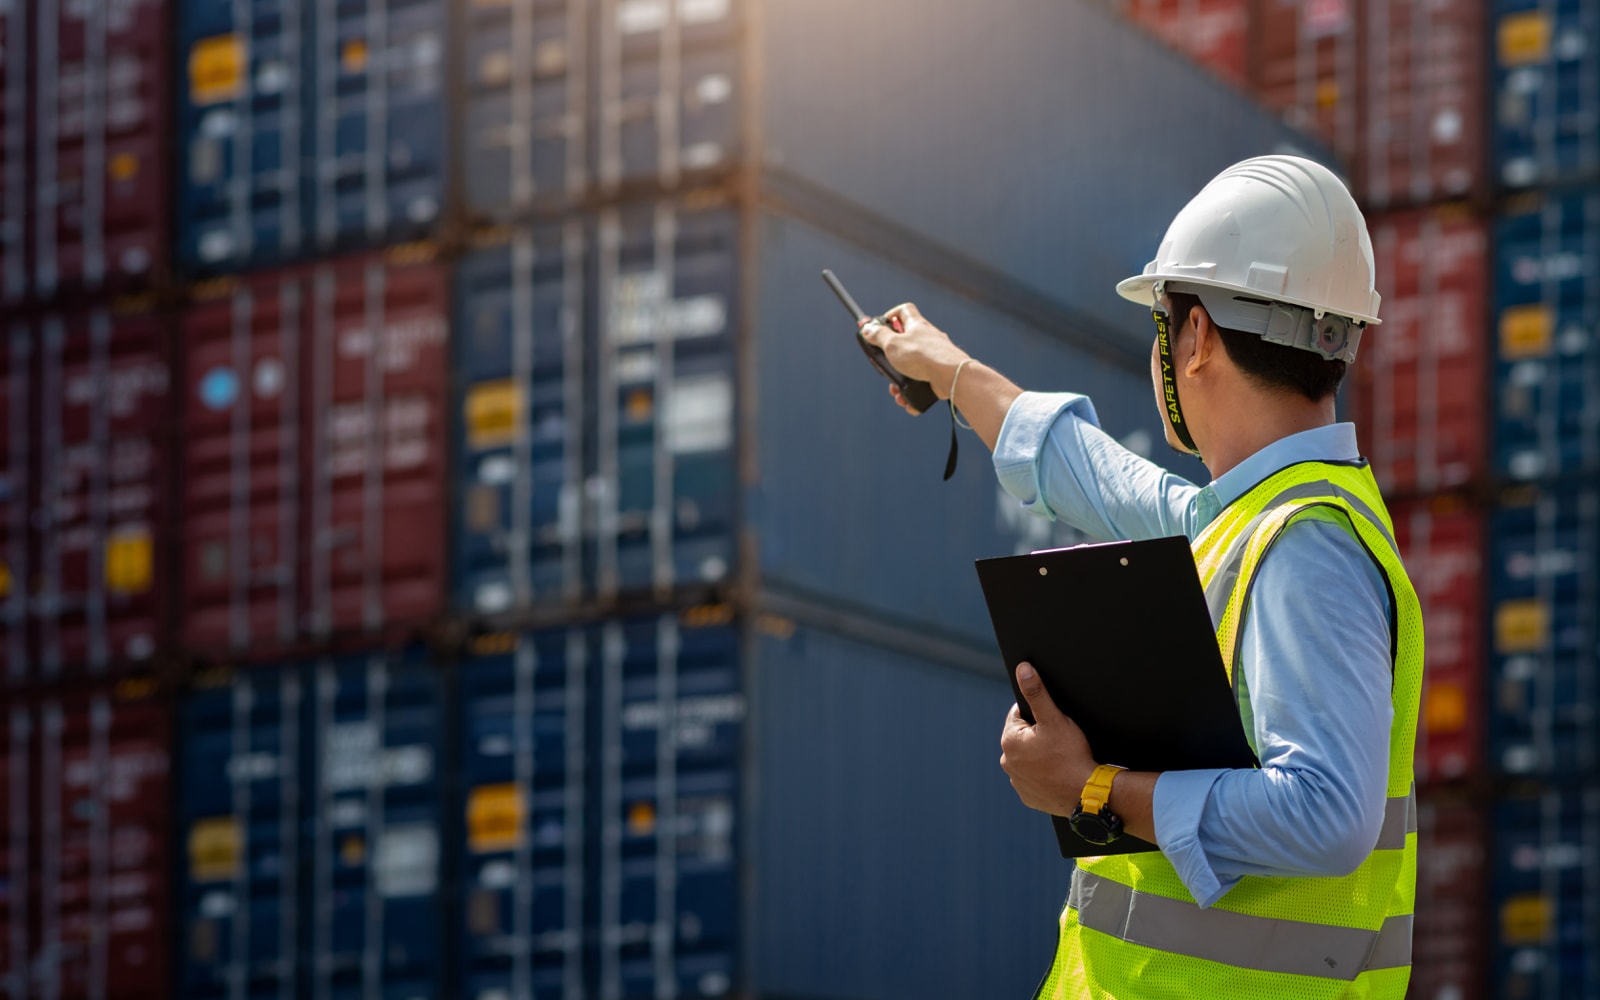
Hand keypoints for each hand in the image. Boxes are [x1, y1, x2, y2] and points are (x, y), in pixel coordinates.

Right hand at [857, 302, 970, 404]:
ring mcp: (935, 356)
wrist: (950, 375)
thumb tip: (867, 329)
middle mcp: (928, 338)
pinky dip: (911, 391)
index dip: (892, 315)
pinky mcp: (939, 373)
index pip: (905, 310)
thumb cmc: (921, 355)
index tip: (882, 326)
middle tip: (885, 366)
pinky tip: (906, 400)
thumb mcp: (892, 344)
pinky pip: (921, 382)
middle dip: (891, 357)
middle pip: (906, 342)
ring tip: (895, 390)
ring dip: (899, 379)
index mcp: (917, 325)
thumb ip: (879, 336)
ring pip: (912, 366)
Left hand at [1000, 662, 1096, 815]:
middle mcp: (1007, 762)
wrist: (1087, 793)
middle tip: (1060, 741)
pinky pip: (1034, 780)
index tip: (1053, 723)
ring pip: (1029, 759)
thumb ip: (1036, 692)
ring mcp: (1017, 782)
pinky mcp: (1028, 796)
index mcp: (1009, 740)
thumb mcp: (1054, 718)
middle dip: (1039, 736)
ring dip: (1040, 756)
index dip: (1038, 715)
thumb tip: (1023, 669)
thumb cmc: (1071, 755)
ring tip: (1061, 758)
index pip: (1019, 715)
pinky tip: (1058, 774)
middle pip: (1024, 738)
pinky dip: (1044, 775)